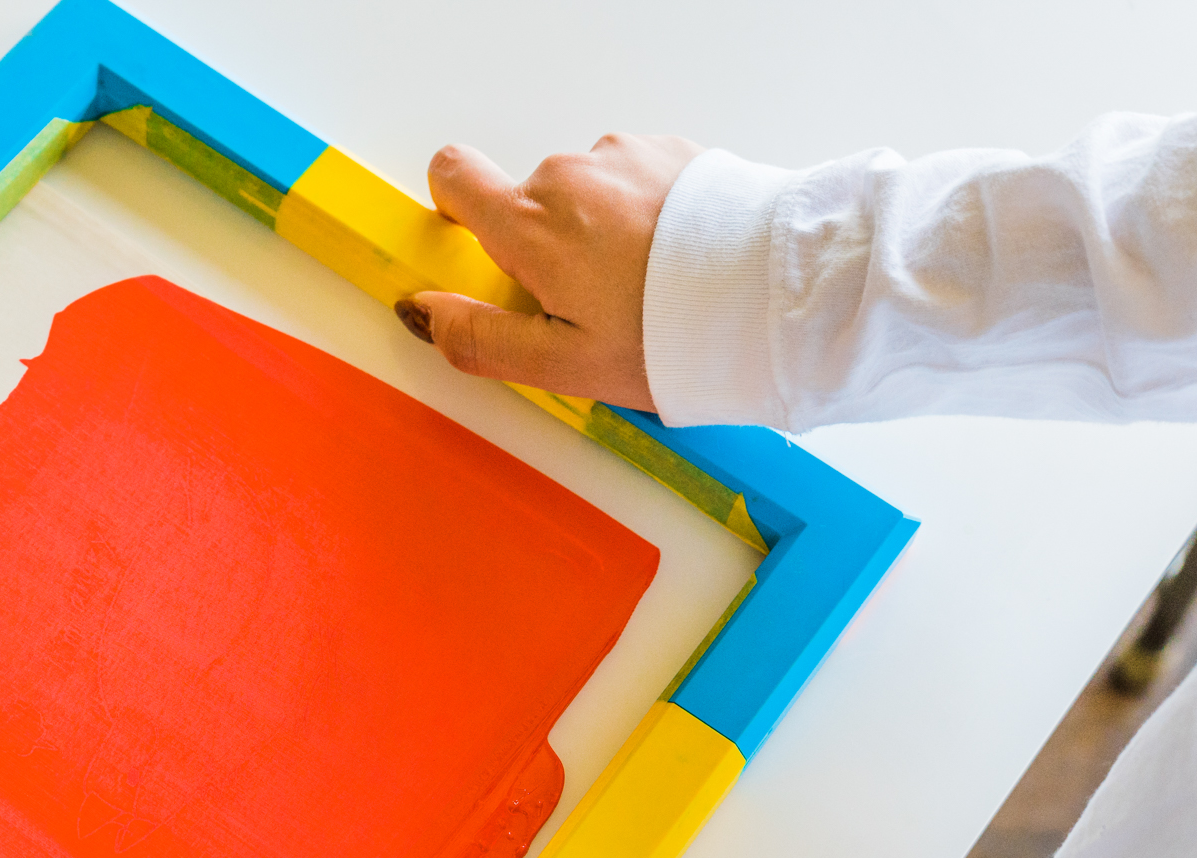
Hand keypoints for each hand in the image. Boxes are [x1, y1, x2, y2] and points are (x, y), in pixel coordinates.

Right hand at [394, 133, 703, 411]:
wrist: (775, 296)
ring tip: (649, 289)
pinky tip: (678, 261)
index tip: (481, 247)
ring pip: (587, 194)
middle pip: (530, 201)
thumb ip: (481, 339)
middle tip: (594, 308)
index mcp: (531, 225)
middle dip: (550, 248)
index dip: (456, 207)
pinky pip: (637, 182)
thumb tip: (421, 315)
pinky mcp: (673, 152)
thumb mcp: (564, 366)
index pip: (453, 174)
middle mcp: (570, 175)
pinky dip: (647, 217)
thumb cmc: (673, 336)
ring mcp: (624, 157)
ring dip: (603, 233)